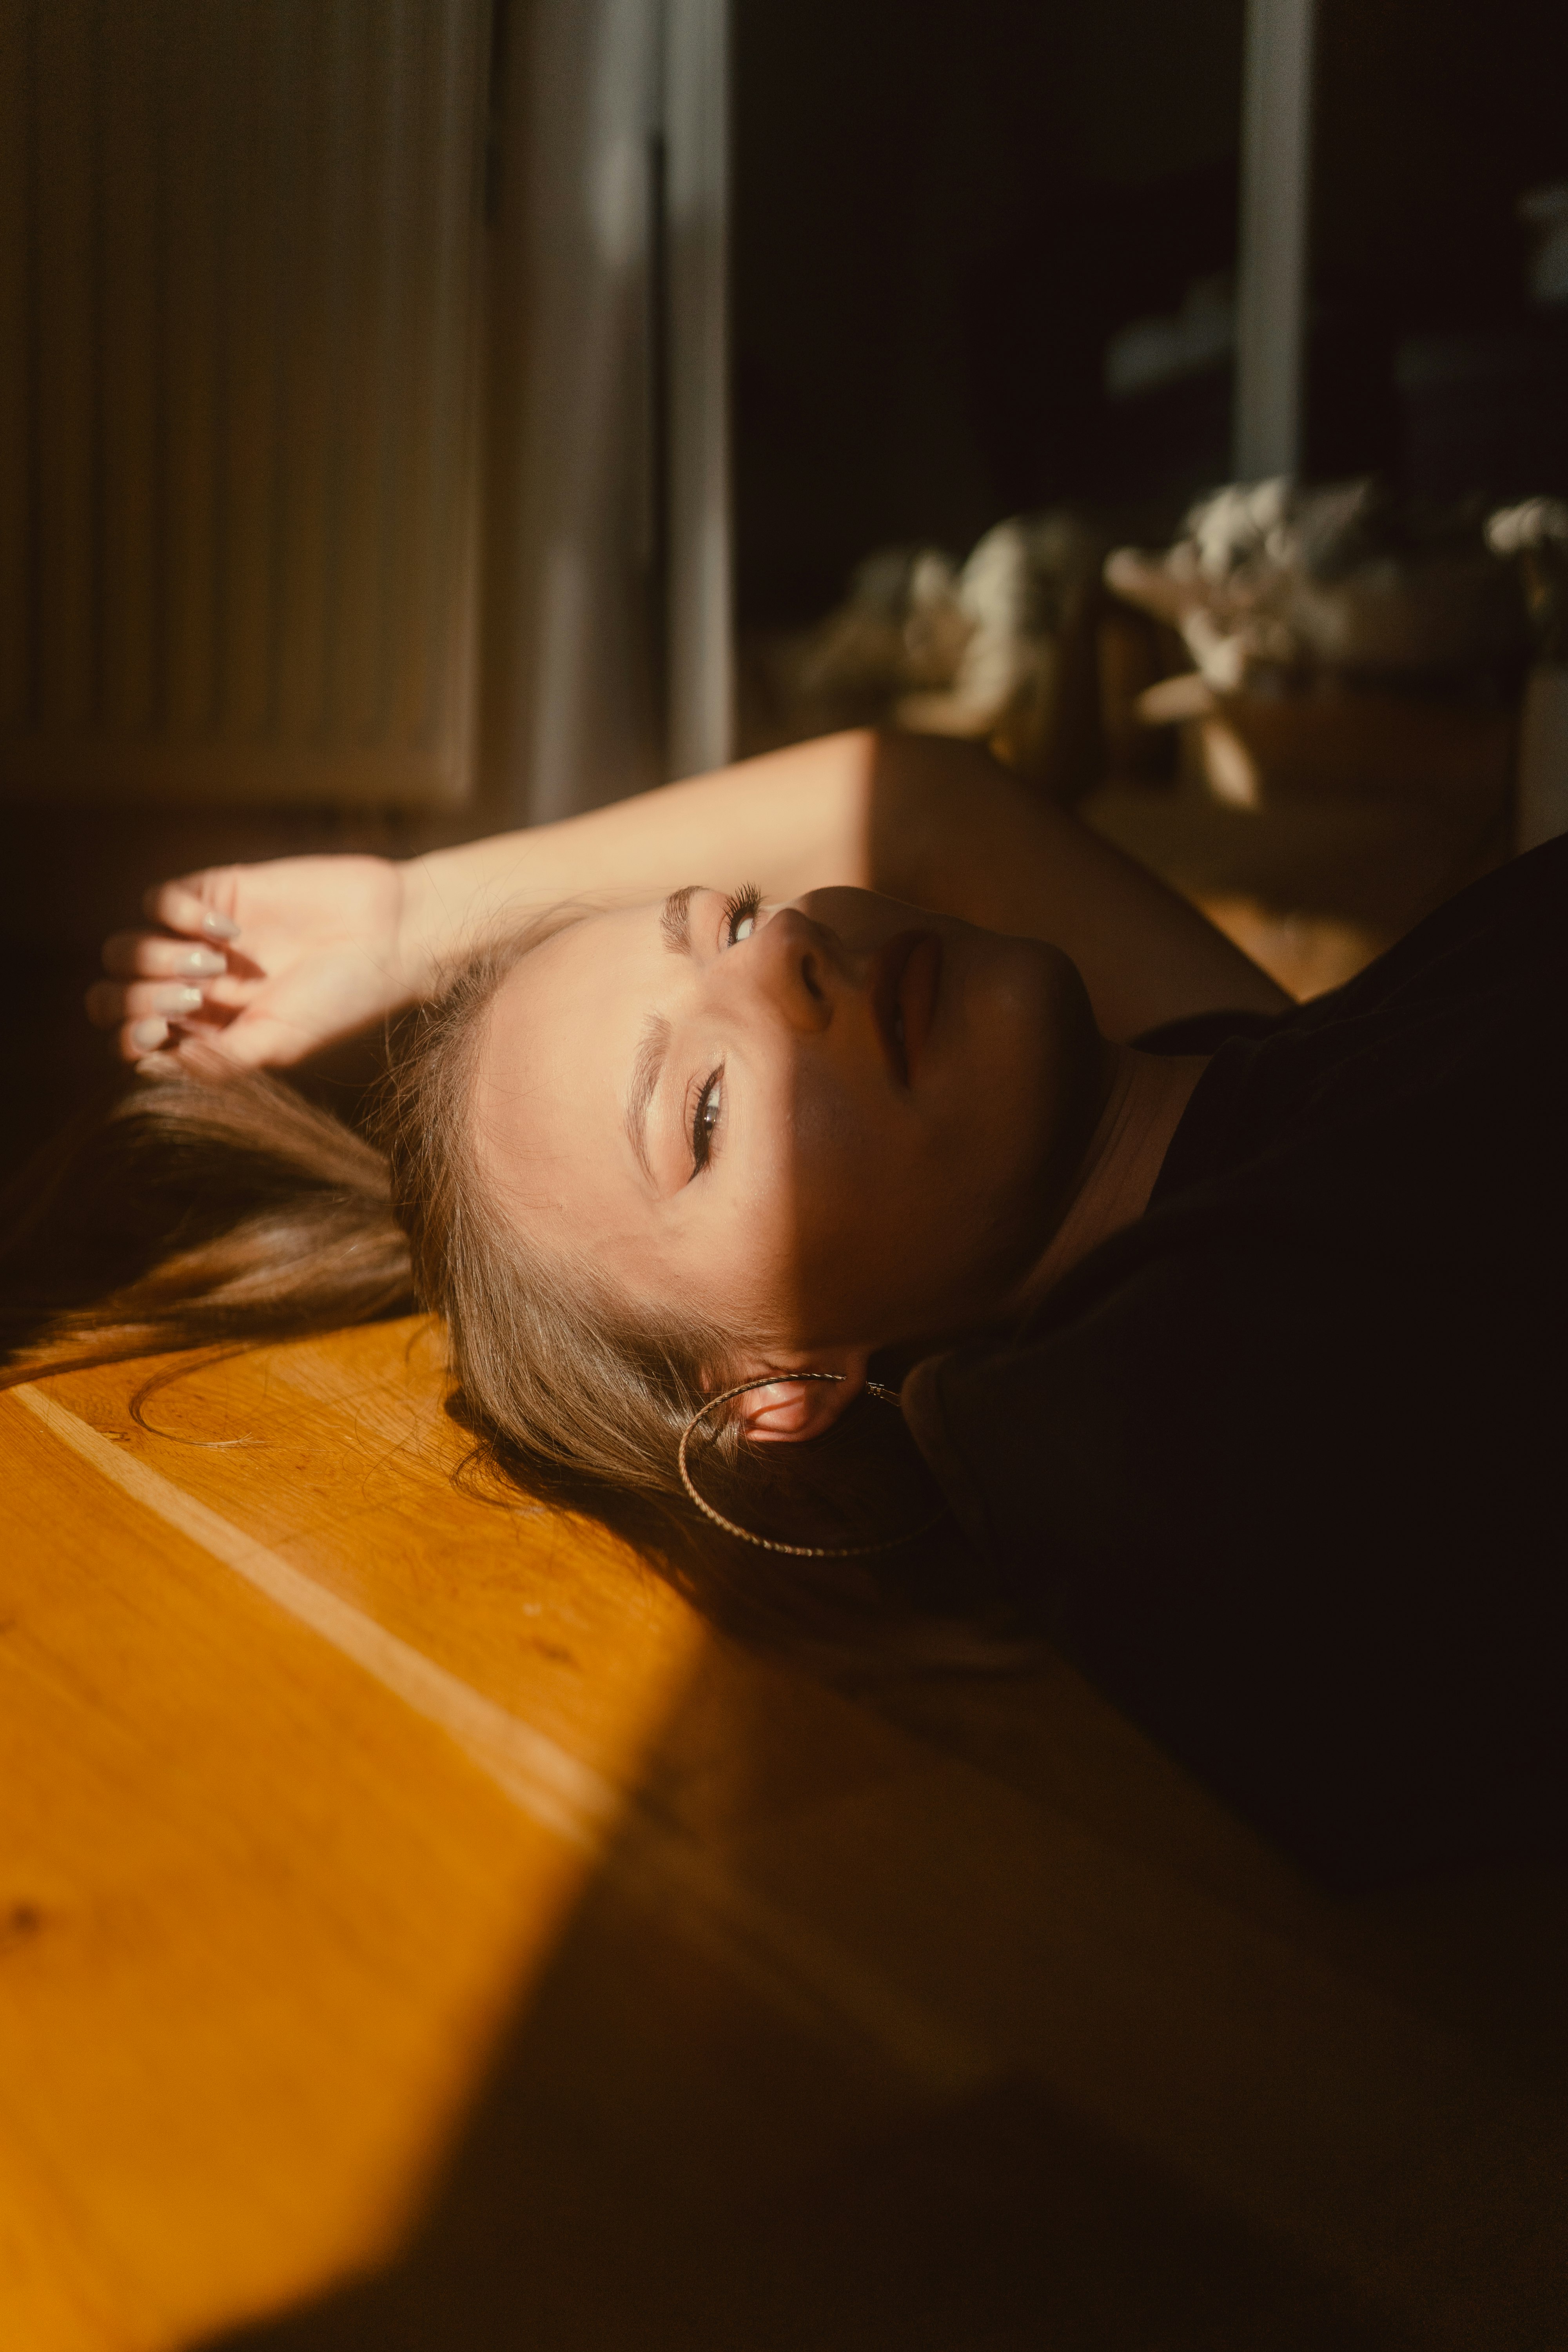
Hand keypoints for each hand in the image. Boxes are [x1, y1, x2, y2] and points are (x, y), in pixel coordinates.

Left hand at [87, 855, 417, 1068]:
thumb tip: (155, 1064)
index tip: (161, 1033)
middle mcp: (191, 988)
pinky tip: (229, 927)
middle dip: (139, 999)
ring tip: (216, 964)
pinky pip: (156, 900)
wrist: (388, 936)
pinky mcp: (211, 893)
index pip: (132, 1041)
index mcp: (204, 1033)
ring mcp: (195, 940)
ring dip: (157, 959)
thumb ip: (221, 1060)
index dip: (130, 1038)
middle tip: (194, 997)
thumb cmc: (342, 1000)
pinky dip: (179, 915)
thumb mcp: (282, 1042)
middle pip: (115, 996)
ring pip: (125, 949)